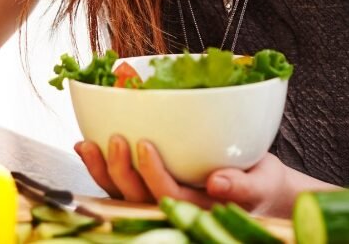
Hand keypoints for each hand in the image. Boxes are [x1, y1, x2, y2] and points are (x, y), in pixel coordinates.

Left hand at [75, 138, 293, 214]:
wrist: (258, 190)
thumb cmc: (260, 184)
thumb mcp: (262, 183)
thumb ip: (243, 186)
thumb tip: (218, 183)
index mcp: (200, 210)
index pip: (169, 197)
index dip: (153, 174)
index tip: (145, 144)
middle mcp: (174, 210)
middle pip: (139, 199)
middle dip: (121, 171)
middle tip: (116, 138)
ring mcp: (158, 201)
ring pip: (123, 195)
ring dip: (102, 172)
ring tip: (87, 145)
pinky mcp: (148, 190)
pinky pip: (120, 186)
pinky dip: (101, 168)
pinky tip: (86, 145)